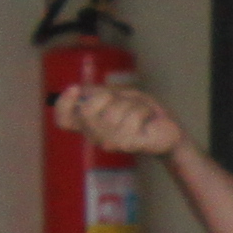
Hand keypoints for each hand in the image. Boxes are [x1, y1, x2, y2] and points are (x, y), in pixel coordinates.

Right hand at [57, 80, 190, 161]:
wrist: (169, 129)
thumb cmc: (143, 113)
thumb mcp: (120, 96)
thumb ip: (100, 93)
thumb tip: (81, 89)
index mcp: (91, 125)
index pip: (65, 119)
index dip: (64, 104)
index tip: (75, 89)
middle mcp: (97, 136)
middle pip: (86, 112)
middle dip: (107, 96)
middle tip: (124, 100)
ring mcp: (112, 142)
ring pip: (113, 111)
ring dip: (132, 103)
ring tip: (141, 112)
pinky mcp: (129, 144)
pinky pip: (132, 116)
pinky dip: (143, 110)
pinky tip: (148, 119)